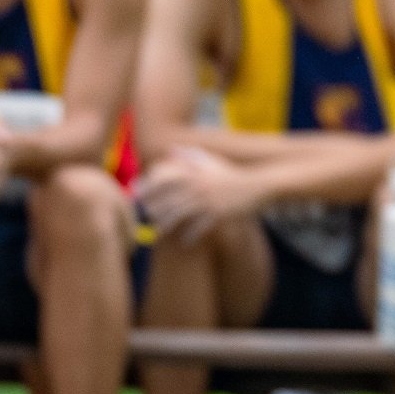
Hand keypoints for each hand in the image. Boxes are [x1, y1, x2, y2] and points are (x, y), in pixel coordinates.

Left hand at [136, 146, 258, 241]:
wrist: (258, 185)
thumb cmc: (233, 174)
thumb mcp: (212, 161)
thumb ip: (191, 155)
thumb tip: (172, 150)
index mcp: (196, 173)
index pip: (165, 179)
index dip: (148, 186)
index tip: (135, 194)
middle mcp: (199, 186)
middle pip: (168, 199)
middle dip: (153, 209)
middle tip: (144, 217)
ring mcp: (209, 201)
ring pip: (180, 215)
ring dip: (166, 225)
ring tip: (157, 233)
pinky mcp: (219, 214)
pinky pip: (199, 227)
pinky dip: (190, 236)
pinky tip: (184, 242)